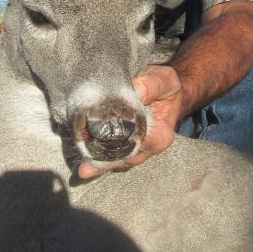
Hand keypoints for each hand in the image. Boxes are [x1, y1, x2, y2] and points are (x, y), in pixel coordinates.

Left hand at [77, 65, 184, 179]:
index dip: (118, 147)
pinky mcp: (131, 145)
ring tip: (83, 169)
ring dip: (100, 164)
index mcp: (161, 134)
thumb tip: (135, 91)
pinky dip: (101, 158)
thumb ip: (150, 86)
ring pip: (119, 161)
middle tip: (84, 170)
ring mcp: (141, 148)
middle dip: (104, 164)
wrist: (169, 90)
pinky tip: (85, 162)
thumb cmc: (166, 85)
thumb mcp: (163, 81)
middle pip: (126, 159)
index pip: (137, 144)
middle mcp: (151, 146)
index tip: (100, 149)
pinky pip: (116, 155)